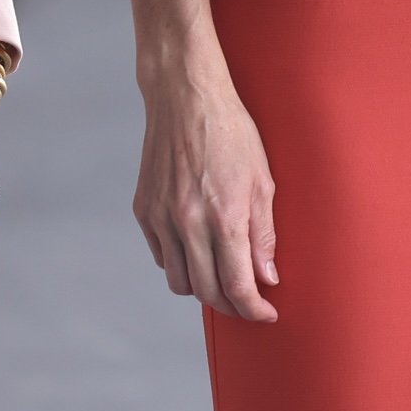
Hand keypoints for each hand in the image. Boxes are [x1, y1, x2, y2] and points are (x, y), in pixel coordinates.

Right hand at [135, 51, 279, 321]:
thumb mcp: (263, 180)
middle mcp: (188, 223)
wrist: (186, 97)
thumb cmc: (232, 133)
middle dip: (232, 305)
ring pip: (180, 282)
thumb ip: (264, 233)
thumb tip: (267, 277)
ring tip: (223, 277)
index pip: (238, 285)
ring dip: (203, 289)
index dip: (254, 308)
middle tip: (248, 302)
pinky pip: (162, 257)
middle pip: (207, 292)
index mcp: (224, 216)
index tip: (267, 314)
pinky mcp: (143, 210)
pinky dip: (180, 263)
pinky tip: (197, 250)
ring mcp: (161, 218)